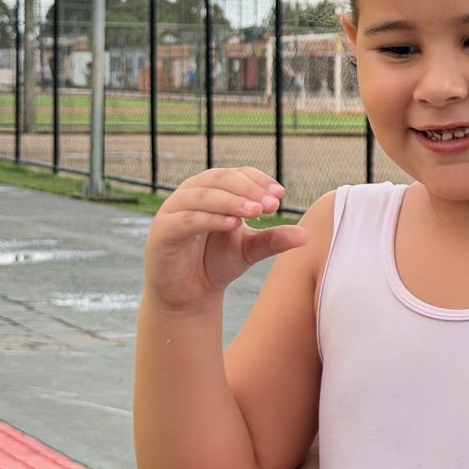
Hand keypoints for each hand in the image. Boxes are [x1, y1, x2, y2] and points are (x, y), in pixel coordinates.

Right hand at [144, 168, 308, 310]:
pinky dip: (210, 218)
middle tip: (271, 204)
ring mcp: (174, 210)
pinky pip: (187, 219)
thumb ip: (273, 240)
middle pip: (220, 179)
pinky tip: (233, 224)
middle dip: (248, 189)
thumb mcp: (249, 250)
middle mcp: (192, 194)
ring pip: (203, 195)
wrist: (187, 294)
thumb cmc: (216, 263)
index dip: (258, 180)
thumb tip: (306, 235)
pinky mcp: (163, 231)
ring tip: (256, 212)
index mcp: (214, 190)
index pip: (237, 174)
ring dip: (231, 200)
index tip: (280, 195)